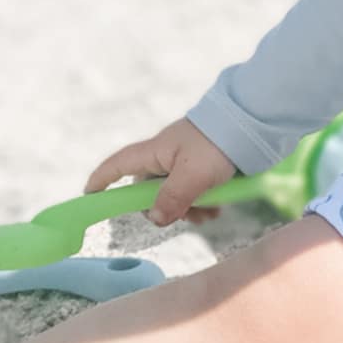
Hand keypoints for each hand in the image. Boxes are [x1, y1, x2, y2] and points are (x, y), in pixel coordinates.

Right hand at [83, 117, 236, 227]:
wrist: (252, 123)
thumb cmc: (218, 144)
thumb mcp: (193, 176)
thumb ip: (172, 199)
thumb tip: (155, 219)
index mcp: (154, 152)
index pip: (117, 166)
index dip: (101, 180)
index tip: (89, 195)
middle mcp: (165, 157)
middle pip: (149, 190)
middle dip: (165, 208)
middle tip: (187, 216)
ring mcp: (184, 162)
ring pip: (175, 194)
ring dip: (189, 209)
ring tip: (210, 213)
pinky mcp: (204, 167)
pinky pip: (194, 191)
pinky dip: (203, 202)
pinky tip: (219, 208)